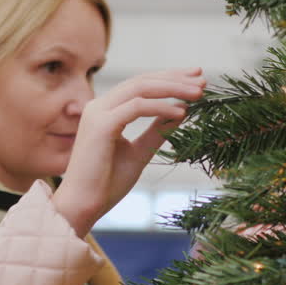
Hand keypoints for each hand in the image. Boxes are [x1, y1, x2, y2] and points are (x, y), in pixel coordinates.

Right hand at [52, 68, 205, 235]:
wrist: (82, 206)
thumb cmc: (106, 184)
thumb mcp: (139, 152)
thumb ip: (157, 130)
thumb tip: (182, 111)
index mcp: (106, 110)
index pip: (141, 85)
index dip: (169, 78)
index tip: (196, 79)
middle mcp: (99, 106)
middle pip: (143, 80)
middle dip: (175, 78)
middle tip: (203, 80)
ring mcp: (98, 113)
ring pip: (141, 88)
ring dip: (173, 88)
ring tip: (198, 94)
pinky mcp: (101, 125)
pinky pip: (137, 107)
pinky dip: (161, 107)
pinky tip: (182, 112)